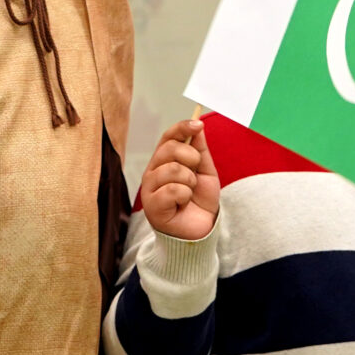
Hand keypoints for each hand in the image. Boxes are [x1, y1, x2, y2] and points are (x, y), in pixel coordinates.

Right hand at [140, 118, 219, 241]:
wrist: (200, 229)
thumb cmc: (199, 201)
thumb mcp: (205, 172)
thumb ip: (200, 151)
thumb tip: (197, 126)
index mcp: (165, 161)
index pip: (168, 137)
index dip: (182, 127)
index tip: (198, 124)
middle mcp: (153, 171)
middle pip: (169, 148)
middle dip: (191, 159)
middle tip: (195, 175)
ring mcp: (150, 188)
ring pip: (172, 169)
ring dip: (189, 181)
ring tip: (189, 193)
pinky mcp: (152, 205)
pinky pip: (173, 190)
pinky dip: (185, 196)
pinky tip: (182, 204)